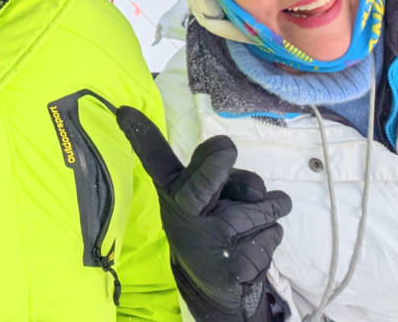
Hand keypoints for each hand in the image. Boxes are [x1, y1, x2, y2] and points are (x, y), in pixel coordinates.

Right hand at [115, 106, 290, 321]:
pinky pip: (273, 232)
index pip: (155, 159)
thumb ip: (229, 178)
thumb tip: (259, 190)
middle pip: (201, 183)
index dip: (141, 136)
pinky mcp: (233, 265)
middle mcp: (184, 212)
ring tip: (247, 227)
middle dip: (216, 165)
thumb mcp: (210, 195)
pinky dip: (271, 236)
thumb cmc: (213, 223)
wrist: (212, 285)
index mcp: (174, 189)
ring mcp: (208, 240)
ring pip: (262, 205)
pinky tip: (251, 249)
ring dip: (269, 209)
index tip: (124, 111)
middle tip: (226, 149)